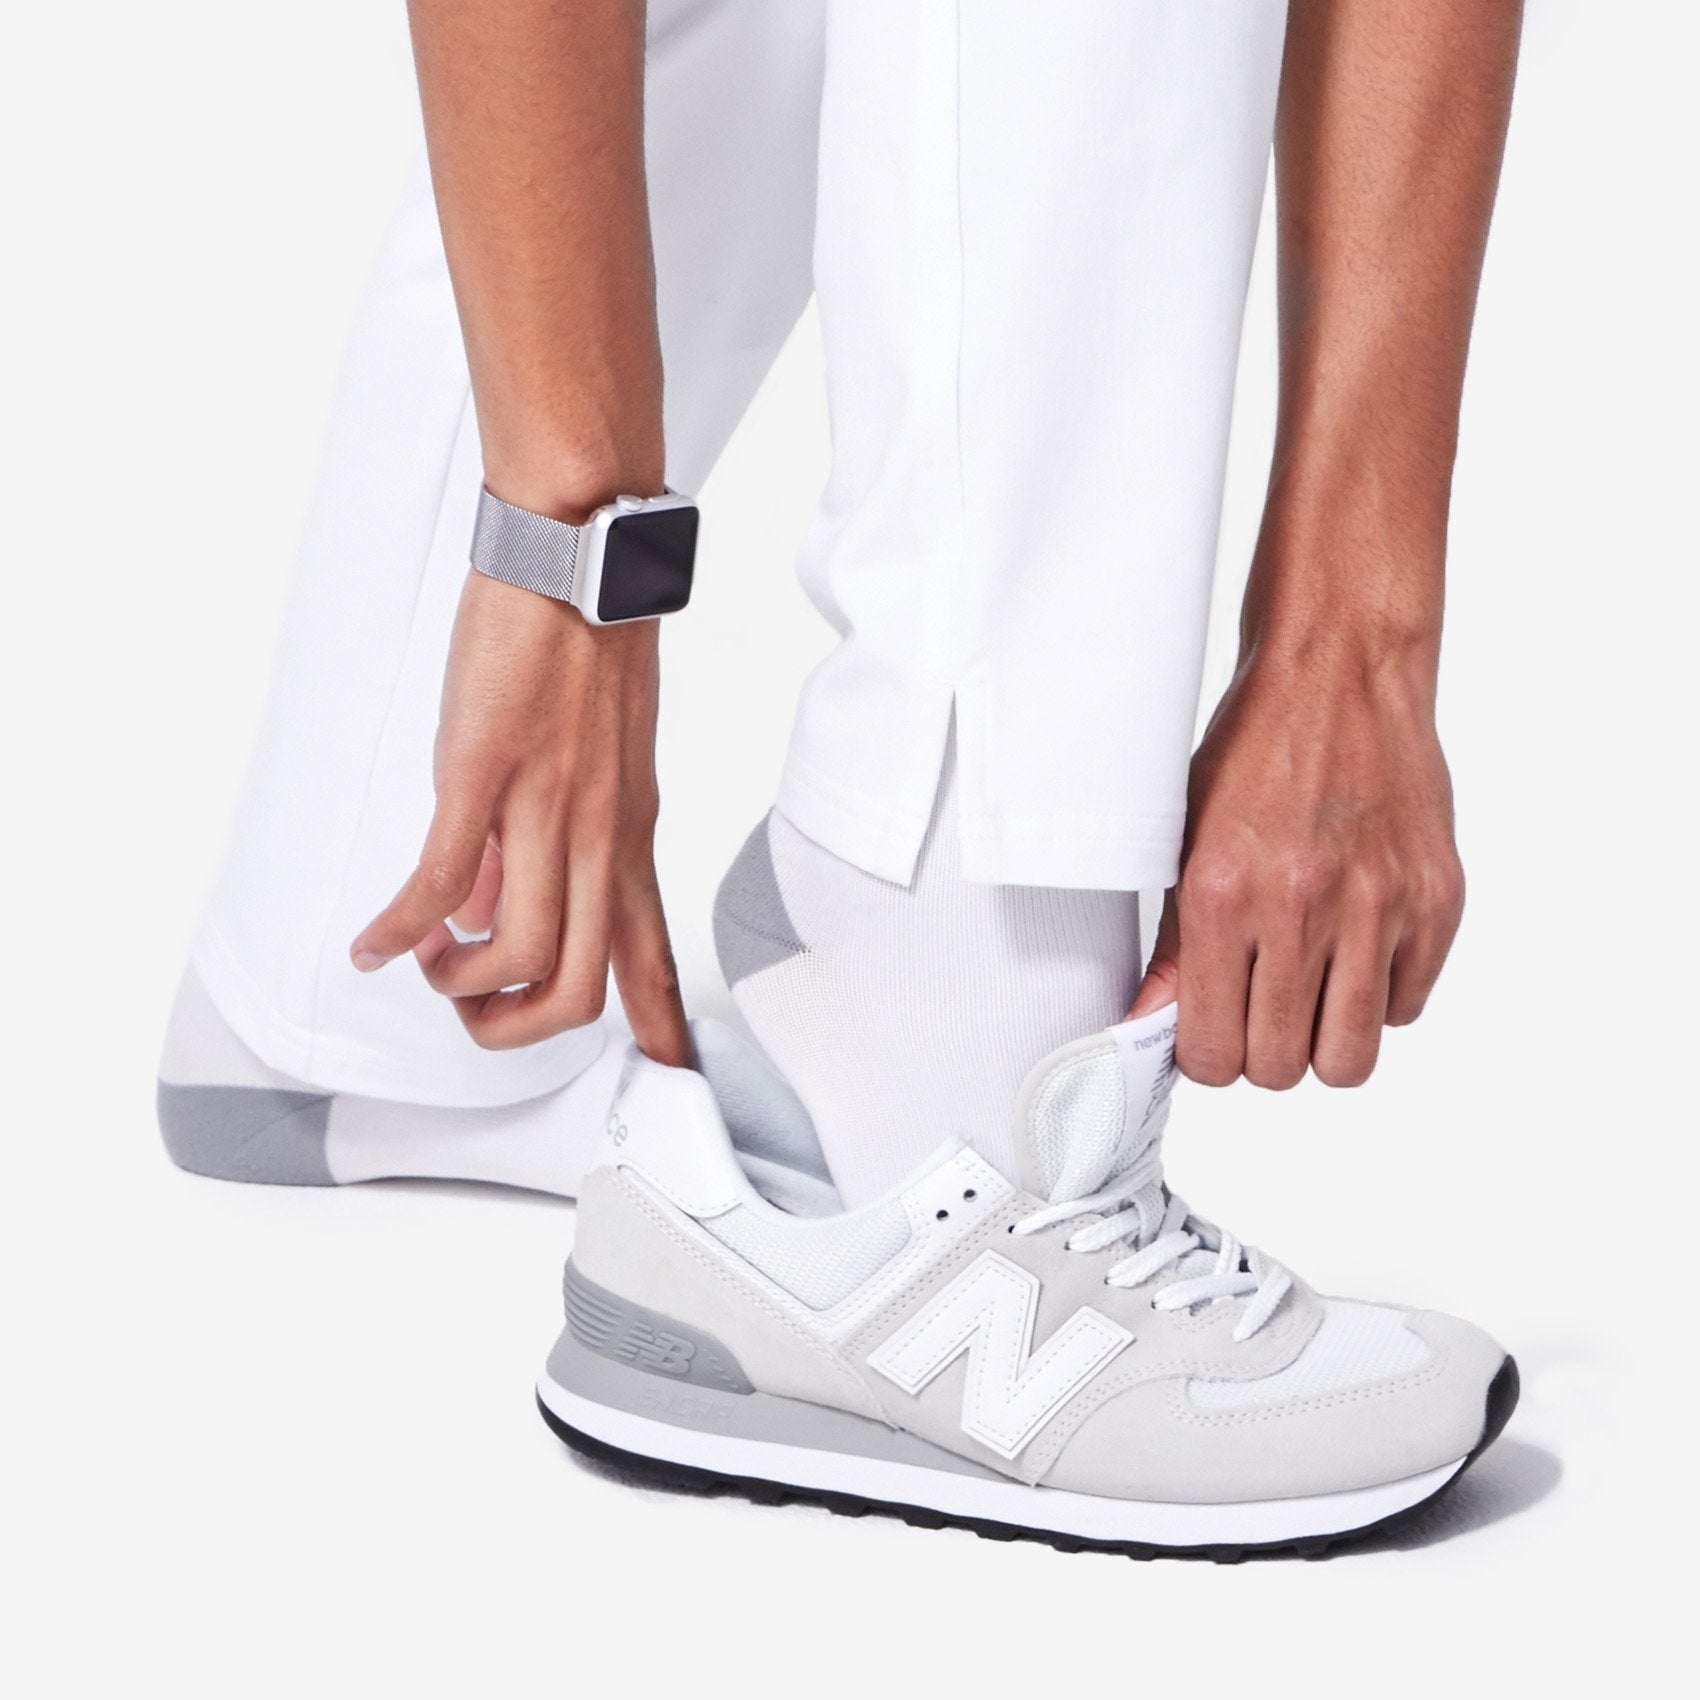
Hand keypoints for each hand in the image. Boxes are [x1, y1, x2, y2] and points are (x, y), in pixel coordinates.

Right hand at [349, 567, 689, 1063]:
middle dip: (516, 1027)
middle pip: (577, 986)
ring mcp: (547, 808)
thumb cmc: (586, 653)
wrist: (580, 557)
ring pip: (516, 954)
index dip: (662, 1024)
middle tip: (473, 1010)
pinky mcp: (486, 775)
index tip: (674, 1073)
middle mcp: (600, 835)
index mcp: (629, 833)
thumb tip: (492, 906)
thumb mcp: (598, 763)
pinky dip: (402, 931)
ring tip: (428, 961)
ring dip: (457, 984)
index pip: (653, 953)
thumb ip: (556, 842)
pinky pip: (443, 884)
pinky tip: (374, 946)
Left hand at [1130, 636, 1463, 1088]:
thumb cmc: (1255, 755)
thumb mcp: (1184, 843)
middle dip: (1265, 1054)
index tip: (1212, 1035)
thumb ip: (1171, 949)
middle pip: (1283, 1068)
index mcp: (1223, 894)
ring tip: (1309, 994)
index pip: (1214, 1052)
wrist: (1340, 677)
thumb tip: (1149, 1027)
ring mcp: (1379, 906)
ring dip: (1323, 1042)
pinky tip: (1355, 948)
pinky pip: (1405, 1007)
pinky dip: (1379, 997)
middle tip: (1259, 1011)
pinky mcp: (1437, 901)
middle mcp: (1302, 906)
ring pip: (1350, 1058)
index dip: (1209, 1057)